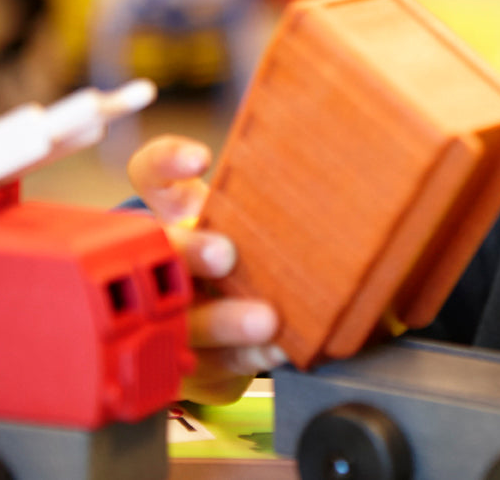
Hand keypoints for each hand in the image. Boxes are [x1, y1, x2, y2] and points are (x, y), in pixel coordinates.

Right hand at [128, 136, 286, 403]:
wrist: (235, 329)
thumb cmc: (254, 248)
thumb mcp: (258, 214)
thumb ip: (283, 187)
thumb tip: (345, 138)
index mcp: (178, 214)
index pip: (154, 176)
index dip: (168, 164)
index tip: (199, 159)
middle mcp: (175, 263)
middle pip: (164, 252)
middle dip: (190, 252)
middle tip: (223, 254)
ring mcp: (184, 313)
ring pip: (189, 317)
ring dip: (225, 318)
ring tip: (265, 318)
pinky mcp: (204, 360)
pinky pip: (224, 361)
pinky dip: (253, 356)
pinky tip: (280, 347)